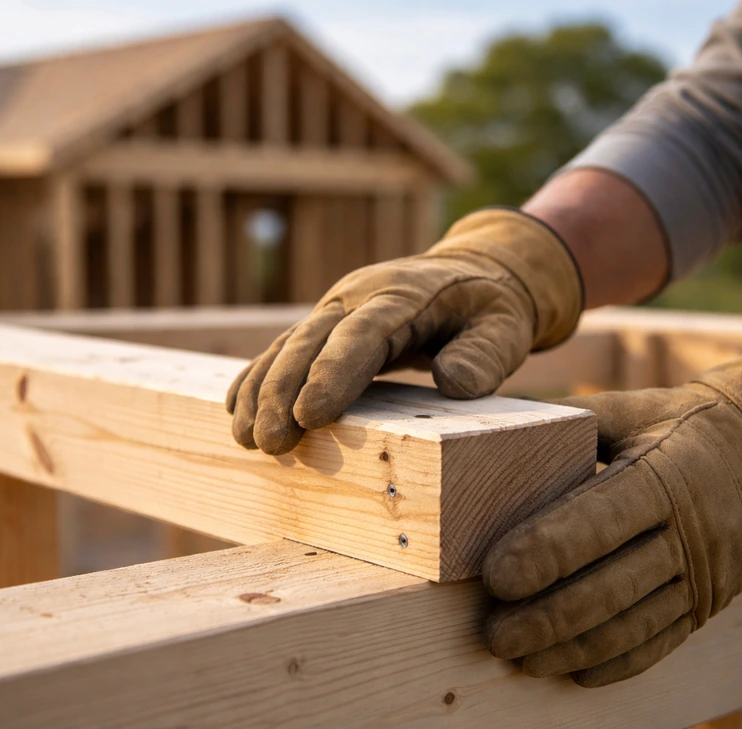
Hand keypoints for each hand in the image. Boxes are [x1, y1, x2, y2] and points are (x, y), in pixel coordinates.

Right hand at [227, 208, 582, 453]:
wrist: (470, 272)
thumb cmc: (489, 308)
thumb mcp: (506, 327)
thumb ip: (485, 355)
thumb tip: (452, 383)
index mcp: (402, 296)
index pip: (363, 334)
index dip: (334, 372)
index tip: (310, 415)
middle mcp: (358, 298)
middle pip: (312, 342)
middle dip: (283, 392)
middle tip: (269, 443)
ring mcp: (335, 309)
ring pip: (289, 347)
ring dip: (261, 391)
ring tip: (244, 438)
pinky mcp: (325, 325)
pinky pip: (285, 350)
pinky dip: (257, 379)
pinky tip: (235, 410)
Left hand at [483, 348, 741, 686]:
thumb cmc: (686, 425)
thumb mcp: (636, 408)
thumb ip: (574, 422)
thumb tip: (496, 425)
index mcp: (664, 476)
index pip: (597, 522)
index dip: (545, 554)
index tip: (495, 577)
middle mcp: (689, 533)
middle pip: (609, 589)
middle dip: (544, 619)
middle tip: (491, 634)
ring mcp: (704, 576)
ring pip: (631, 626)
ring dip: (570, 649)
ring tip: (519, 657)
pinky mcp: (709, 605)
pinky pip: (660, 644)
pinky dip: (614, 663)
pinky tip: (572, 670)